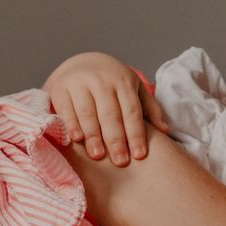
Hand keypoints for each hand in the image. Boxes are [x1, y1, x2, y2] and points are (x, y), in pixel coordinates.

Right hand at [43, 52, 168, 166]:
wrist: (80, 63)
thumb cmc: (111, 83)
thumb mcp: (133, 89)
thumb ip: (149, 108)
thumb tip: (165, 130)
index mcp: (123, 81)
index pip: (131, 110)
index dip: (136, 133)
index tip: (139, 155)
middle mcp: (101, 80)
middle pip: (110, 114)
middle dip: (116, 139)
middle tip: (120, 161)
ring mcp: (79, 83)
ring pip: (88, 112)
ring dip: (93, 135)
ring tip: (98, 155)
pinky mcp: (60, 88)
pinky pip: (66, 109)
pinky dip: (71, 123)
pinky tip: (76, 139)